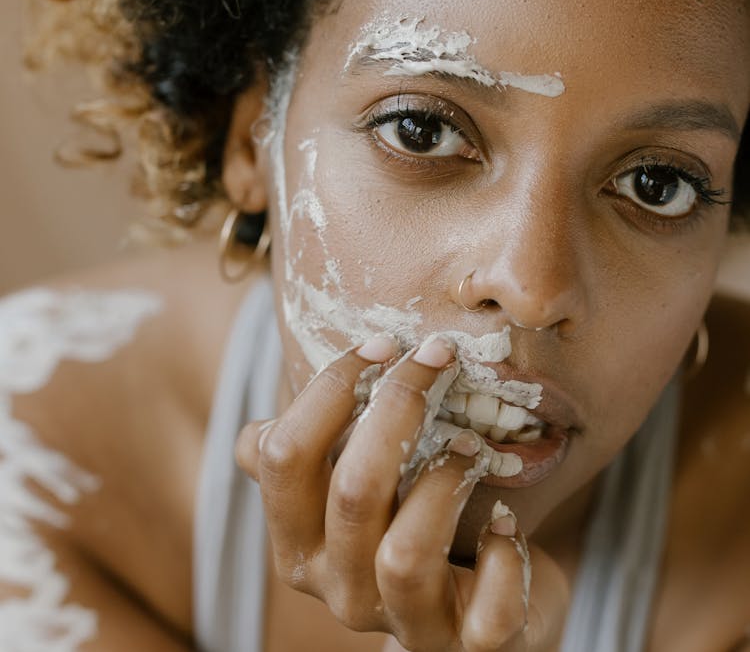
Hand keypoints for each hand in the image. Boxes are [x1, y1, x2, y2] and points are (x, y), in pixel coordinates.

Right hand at [235, 335, 567, 650]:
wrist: (473, 601)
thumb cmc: (403, 516)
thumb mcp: (343, 482)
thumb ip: (300, 456)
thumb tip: (255, 433)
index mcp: (298, 542)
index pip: (283, 457)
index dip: (331, 387)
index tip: (383, 343)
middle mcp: (340, 589)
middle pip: (352, 492)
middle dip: (399, 408)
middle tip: (440, 358)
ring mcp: (405, 622)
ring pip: (406, 555)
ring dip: (445, 481)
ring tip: (471, 445)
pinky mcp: (469, 645)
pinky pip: (488, 614)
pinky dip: (502, 558)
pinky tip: (506, 522)